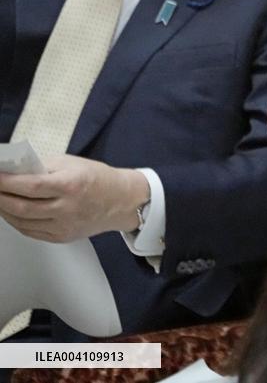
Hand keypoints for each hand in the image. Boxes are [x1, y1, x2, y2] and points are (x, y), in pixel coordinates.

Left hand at [0, 155, 148, 242]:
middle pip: (22, 207)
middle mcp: (67, 208)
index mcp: (71, 185)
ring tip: (0, 199)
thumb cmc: (98, 179)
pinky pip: (31, 231)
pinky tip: (12, 212)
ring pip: (22, 222)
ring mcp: (64, 226)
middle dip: (0, 197)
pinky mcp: (62, 237)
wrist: (121, 201)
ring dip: (4, 210)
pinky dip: (17, 221)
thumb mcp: (72, 163)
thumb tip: (15, 171)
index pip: (31, 185)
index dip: (7, 182)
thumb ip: (43, 167)